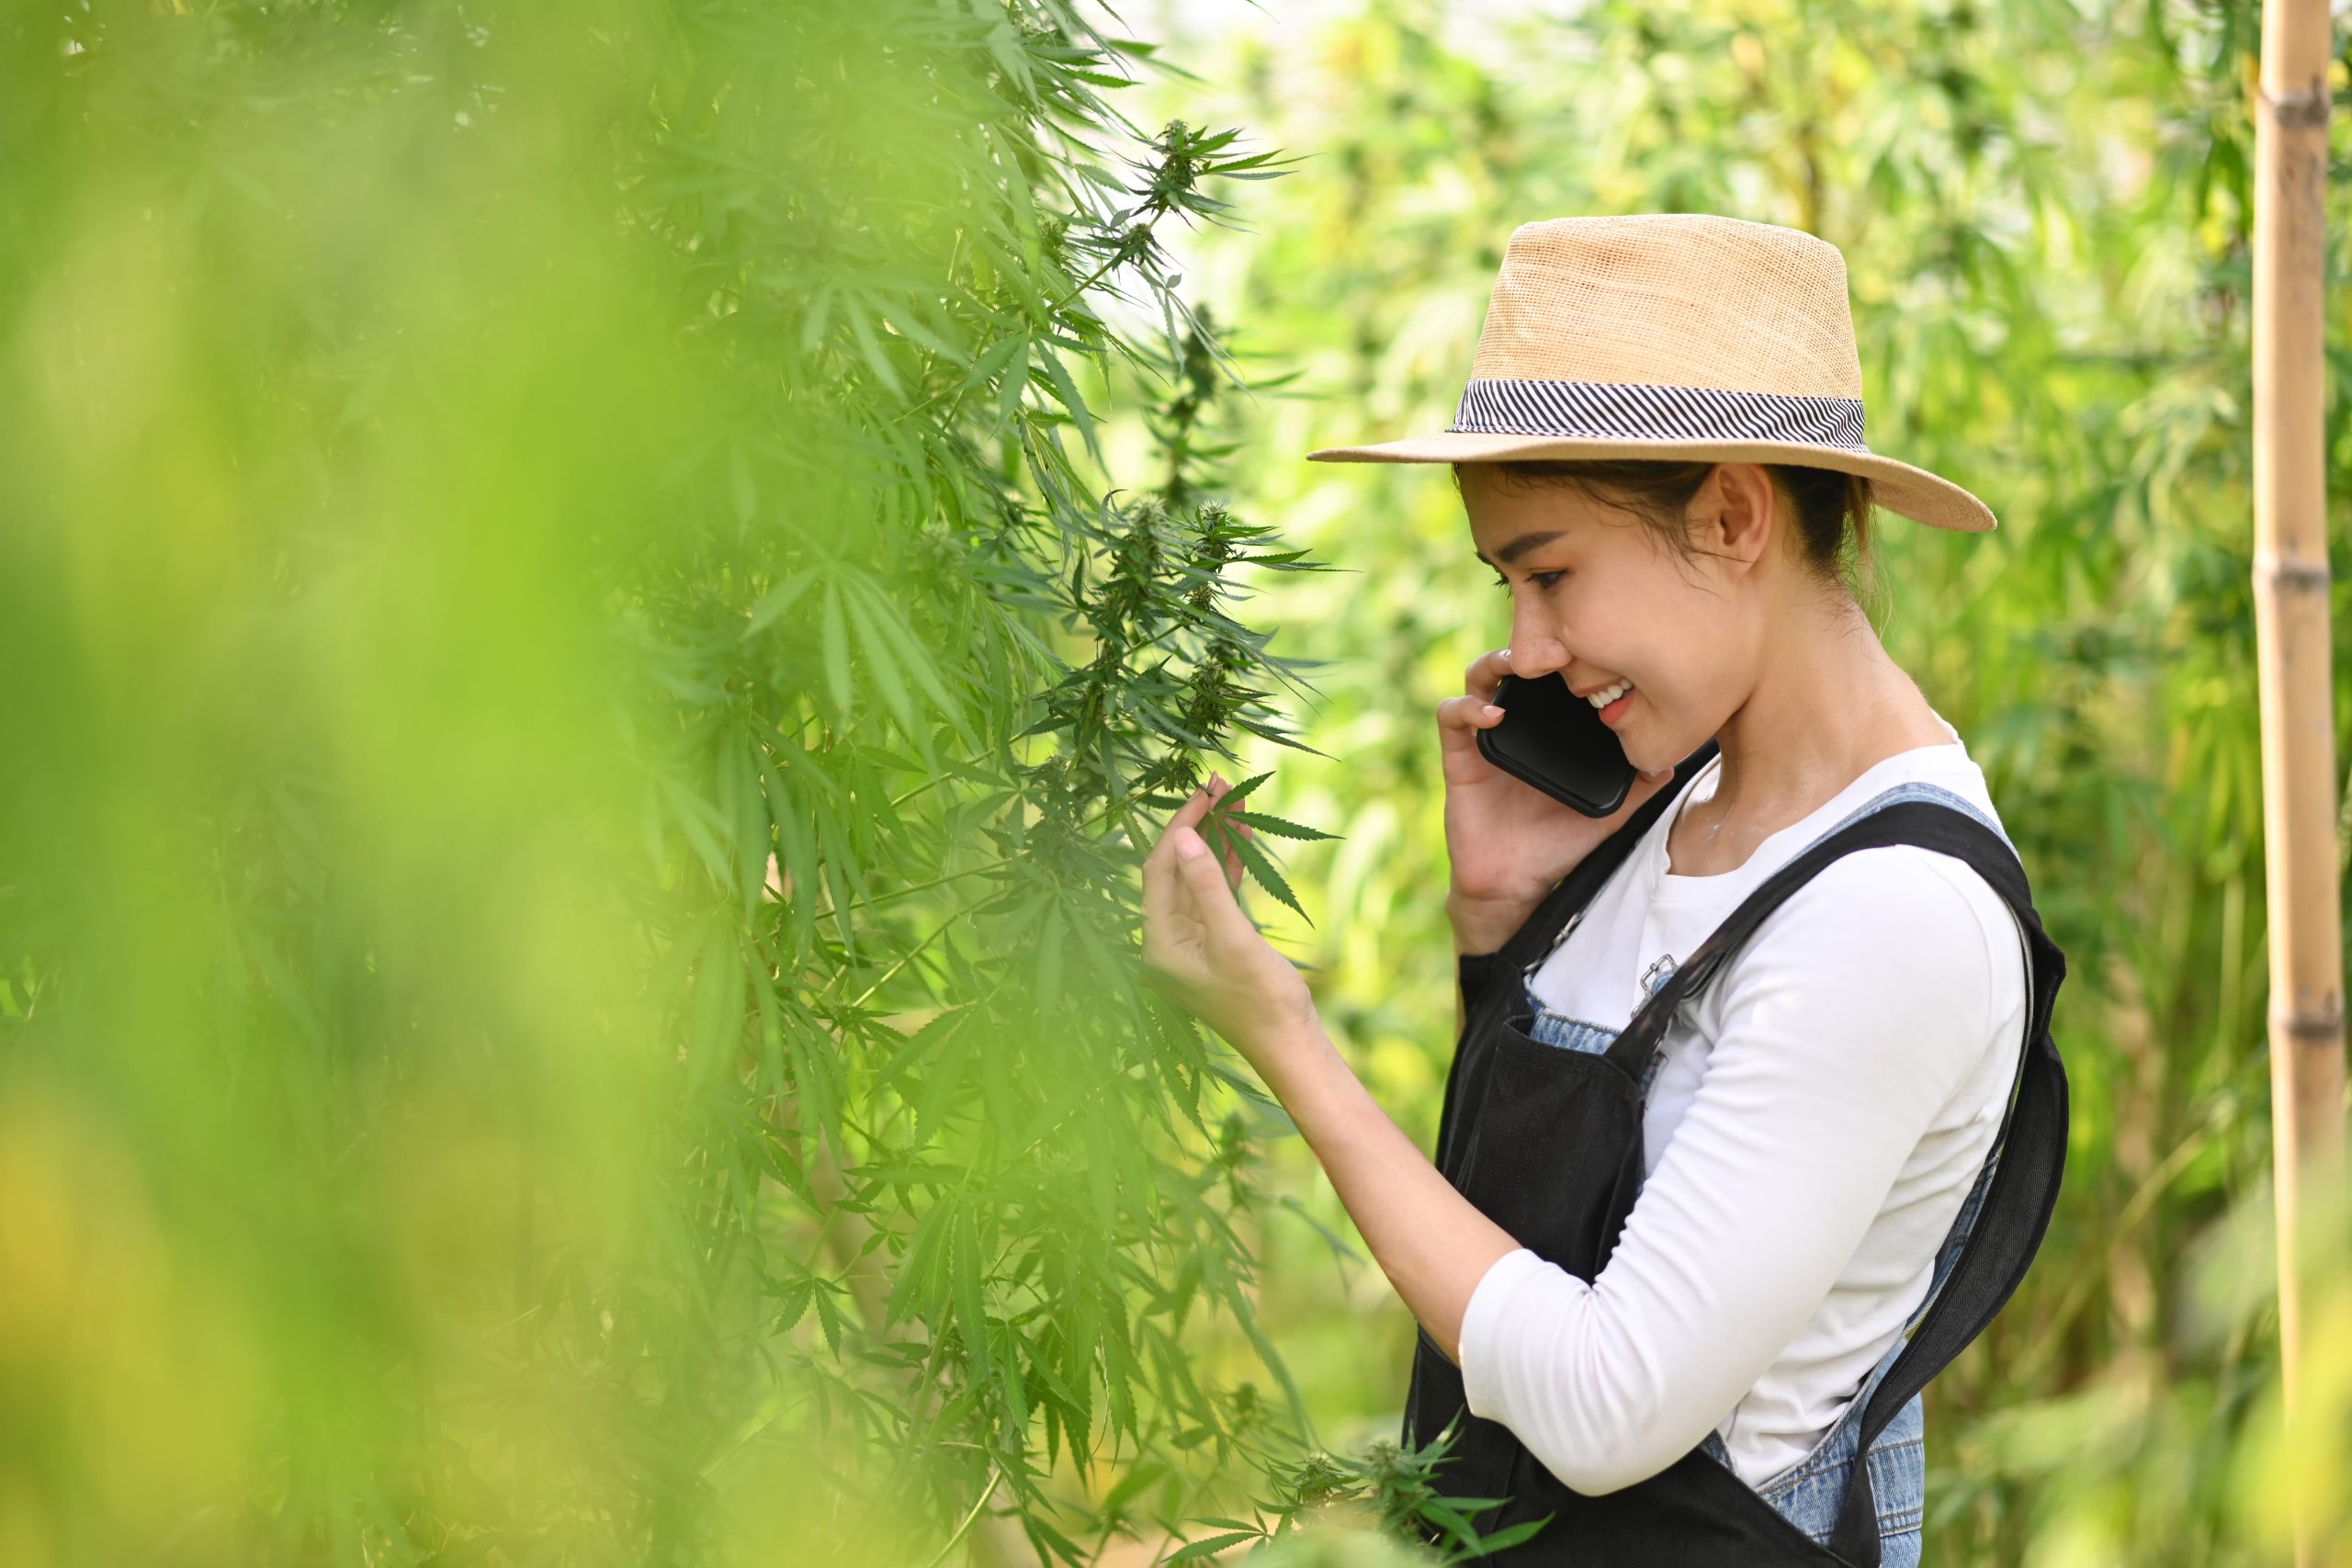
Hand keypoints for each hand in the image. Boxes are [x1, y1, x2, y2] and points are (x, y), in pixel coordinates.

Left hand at [1140, 773, 1318, 1075]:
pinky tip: (1244, 831)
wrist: (1291, 1043)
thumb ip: (1207, 886)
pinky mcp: (1218, 940)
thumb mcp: (1234, 939)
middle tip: (1219, 783)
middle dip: (1198, 825)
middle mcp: (1169, 939)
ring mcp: (1193, 939)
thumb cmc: (1261, 1000)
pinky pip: (1219, 891)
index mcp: (1159, 943)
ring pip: (1200, 875)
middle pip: (1177, 868)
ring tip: (1235, 796)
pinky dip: (1230, 862)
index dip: (1179, 828)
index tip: (1203, 793)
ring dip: (1217, 838)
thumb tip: (1182, 838)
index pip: (1159, 871)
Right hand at [1437, 648, 1677, 945]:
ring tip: (1518, 664)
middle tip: (1554, 642)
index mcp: (1548, 729)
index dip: (1565, 652)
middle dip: (1530, 643)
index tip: (1590, 645)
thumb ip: (1638, 787)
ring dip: (1494, 661)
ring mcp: (1484, 738)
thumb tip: (1671, 760)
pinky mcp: (1459, 758)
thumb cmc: (1559, 845)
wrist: (1518, 884)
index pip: (1552, 674)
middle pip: (1514, 661)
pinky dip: (1468, 708)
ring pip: (1477, 677)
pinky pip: (1451, 717)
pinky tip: (1494, 714)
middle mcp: (1516, 724)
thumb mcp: (1608, 812)